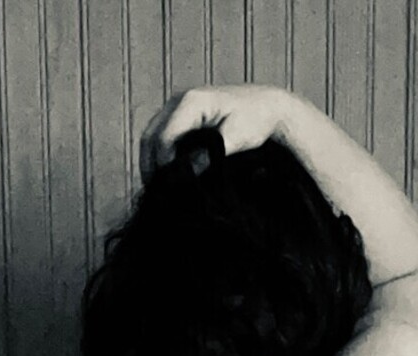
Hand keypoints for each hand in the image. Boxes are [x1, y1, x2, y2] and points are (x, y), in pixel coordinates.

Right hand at [138, 85, 294, 181]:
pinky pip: (162, 136)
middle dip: (150, 165)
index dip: (162, 166)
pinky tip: (168, 174)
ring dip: (152, 161)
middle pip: (150, 136)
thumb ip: (210, 155)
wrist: (266, 106)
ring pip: (152, 136)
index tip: (168, 188)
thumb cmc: (255, 118)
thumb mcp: (235, 139)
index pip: (163, 137)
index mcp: (191, 102)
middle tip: (157, 193)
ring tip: (160, 187)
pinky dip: (160, 155)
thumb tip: (188, 172)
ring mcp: (178, 106)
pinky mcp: (181, 115)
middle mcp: (179, 100)